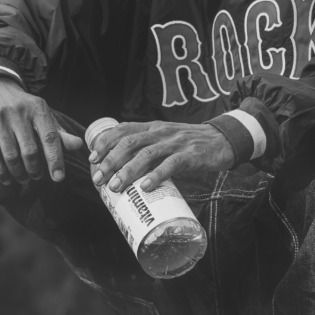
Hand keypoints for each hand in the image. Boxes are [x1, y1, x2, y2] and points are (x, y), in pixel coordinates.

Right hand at [0, 79, 83, 184]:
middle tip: (37, 177)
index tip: (58, 178)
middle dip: (35, 170)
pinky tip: (7, 179)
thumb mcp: (43, 114)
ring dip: (19, 173)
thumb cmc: (24, 107)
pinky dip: (1, 172)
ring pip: (11, 156)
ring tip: (24, 179)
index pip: (50, 138)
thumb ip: (59, 132)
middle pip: (30, 151)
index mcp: (38, 108)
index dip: (55, 160)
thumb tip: (78, 145)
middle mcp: (18, 112)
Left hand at [88, 121, 235, 192]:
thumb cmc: (190, 144)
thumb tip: (122, 171)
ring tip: (115, 186)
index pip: (123, 130)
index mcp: (152, 128)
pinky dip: (157, 175)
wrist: (223, 140)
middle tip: (98, 179)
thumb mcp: (166, 140)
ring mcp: (175, 143)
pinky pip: (171, 165)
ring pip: (146, 154)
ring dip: (127, 171)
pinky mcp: (191, 155)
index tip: (91, 158)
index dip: (104, 142)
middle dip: (110, 160)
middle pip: (129, 143)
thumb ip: (148, 149)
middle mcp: (161, 132)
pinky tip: (146, 187)